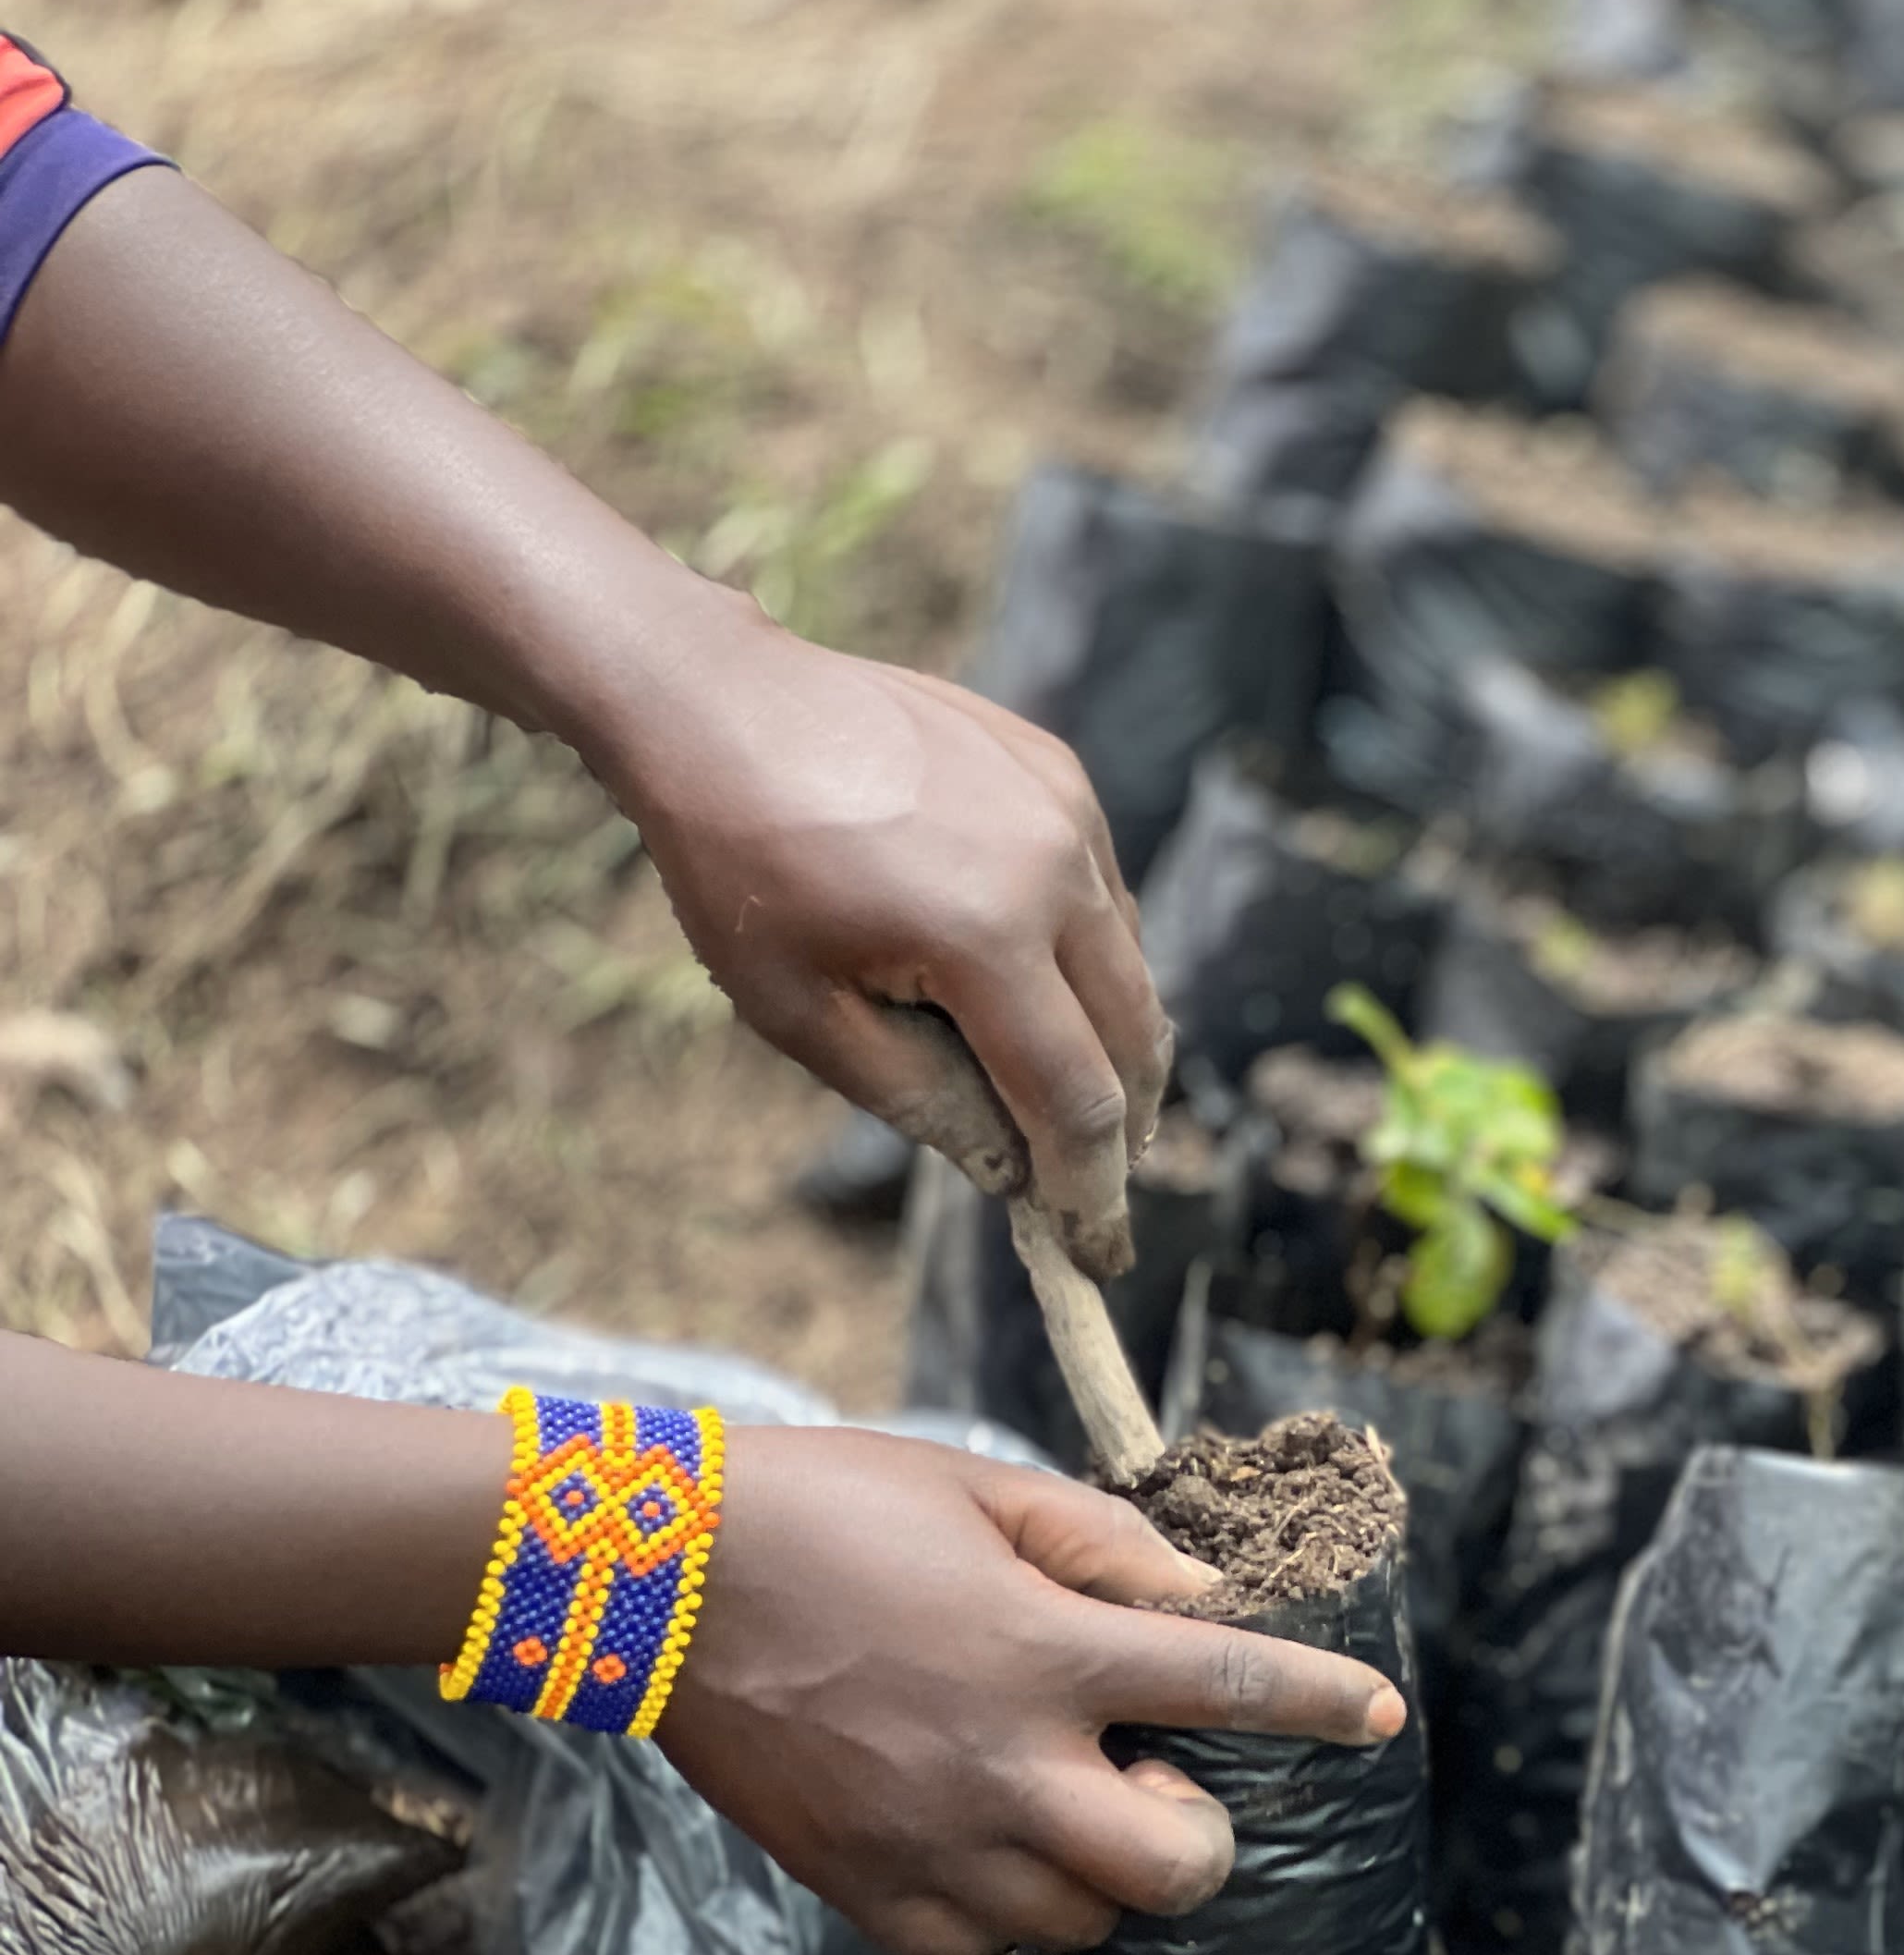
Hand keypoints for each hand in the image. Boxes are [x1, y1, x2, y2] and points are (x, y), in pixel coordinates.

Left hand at [584, 597, 1169, 1276]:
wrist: (715, 704)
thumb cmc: (740, 866)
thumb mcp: (802, 1014)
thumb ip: (922, 1102)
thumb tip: (1011, 1172)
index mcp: (989, 937)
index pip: (1077, 1099)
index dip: (1091, 1190)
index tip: (1094, 1250)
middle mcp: (1056, 869)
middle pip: (1136, 1037)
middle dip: (1124, 1128)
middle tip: (1092, 1184)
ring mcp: (1067, 810)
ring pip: (1133, 964)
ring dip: (1111, 1041)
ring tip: (1062, 1089)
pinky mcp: (1059, 773)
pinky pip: (1105, 893)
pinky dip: (1087, 956)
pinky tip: (1032, 978)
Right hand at [650, 1426, 1406, 1954]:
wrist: (654, 1581)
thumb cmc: (827, 1511)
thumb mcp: (984, 1490)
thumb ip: (1109, 1548)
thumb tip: (1203, 1595)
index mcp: (1048, 1652)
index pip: (1236, 1686)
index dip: (1326, 1704)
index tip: (1379, 1716)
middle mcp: (1004, 1766)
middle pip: (1177, 1868)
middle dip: (1199, 1833)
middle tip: (1155, 1773)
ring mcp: (932, 1843)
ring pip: (1081, 1921)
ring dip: (1096, 1867)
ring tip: (1052, 1794)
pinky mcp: (862, 1889)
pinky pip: (976, 1949)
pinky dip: (1000, 1909)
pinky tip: (977, 1836)